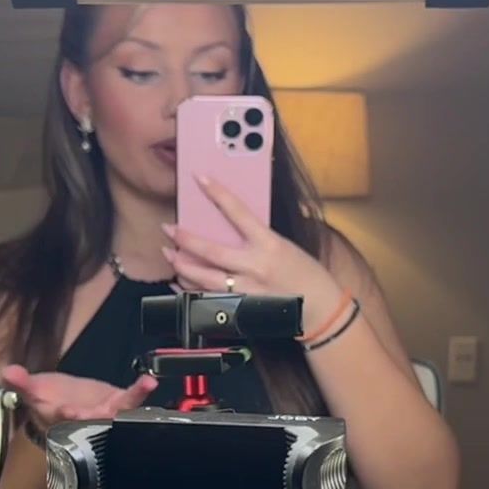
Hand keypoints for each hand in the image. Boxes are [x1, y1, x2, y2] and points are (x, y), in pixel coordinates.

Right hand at [1, 364, 157, 429]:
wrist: (66, 402)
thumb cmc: (47, 399)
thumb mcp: (32, 390)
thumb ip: (20, 382)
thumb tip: (7, 371)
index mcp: (58, 422)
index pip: (60, 421)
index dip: (64, 416)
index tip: (67, 410)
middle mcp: (82, 424)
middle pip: (92, 422)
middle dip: (101, 414)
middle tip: (106, 407)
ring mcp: (103, 417)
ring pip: (116, 414)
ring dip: (128, 402)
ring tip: (142, 387)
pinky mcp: (118, 405)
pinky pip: (130, 400)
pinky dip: (140, 391)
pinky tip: (148, 381)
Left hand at [161, 176, 342, 335]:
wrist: (320, 308)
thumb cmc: (305, 273)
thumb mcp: (286, 246)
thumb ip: (260, 235)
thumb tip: (236, 219)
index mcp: (269, 245)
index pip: (238, 212)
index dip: (217, 193)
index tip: (199, 178)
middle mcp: (255, 267)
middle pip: (211, 251)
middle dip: (185, 238)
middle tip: (168, 228)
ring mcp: (246, 291)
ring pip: (203, 279)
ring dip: (181, 265)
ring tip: (169, 254)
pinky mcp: (241, 309)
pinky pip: (206, 300)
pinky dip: (188, 291)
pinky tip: (177, 282)